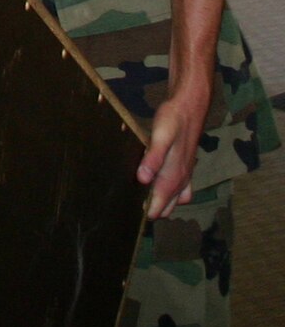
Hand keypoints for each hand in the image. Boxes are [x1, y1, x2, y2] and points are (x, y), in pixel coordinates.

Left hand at [136, 86, 206, 220]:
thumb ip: (153, 158)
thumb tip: (143, 180)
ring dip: (165, 204)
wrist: (190, 105)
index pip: (161, 201)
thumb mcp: (160, 136)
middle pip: (169, 204)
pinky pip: (182, 188)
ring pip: (177, 198)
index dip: (150, 212)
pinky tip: (161, 188)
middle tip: (136, 214)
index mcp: (174, 172)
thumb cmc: (174, 119)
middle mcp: (182, 176)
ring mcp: (186, 171)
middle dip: (157, 211)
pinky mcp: (186, 165)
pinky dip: (173, 194)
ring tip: (147, 205)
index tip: (136, 221)